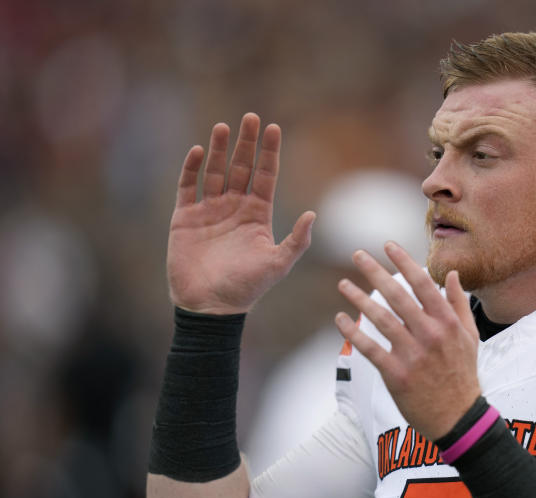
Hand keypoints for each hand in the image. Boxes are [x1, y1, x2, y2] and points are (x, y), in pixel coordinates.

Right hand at [167, 113, 314, 314]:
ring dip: (220, 150)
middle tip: (251, 117)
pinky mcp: (185, 217)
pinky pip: (188, 187)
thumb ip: (297, 240)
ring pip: (215, 172)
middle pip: (241, 167)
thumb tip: (314, 214)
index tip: (274, 128)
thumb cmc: (247, 288)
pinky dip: (192, 169)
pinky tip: (199, 151)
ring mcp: (209, 210)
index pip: (265, 176)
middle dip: (246, 143)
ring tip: (224, 127)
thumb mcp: (278, 264)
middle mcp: (234, 208)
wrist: (210, 306)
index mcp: (258, 215)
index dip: (269, 153)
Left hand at [335, 242, 481, 439]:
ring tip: (343, 284)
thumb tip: (452, 274)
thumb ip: (459, 303)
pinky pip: (370, 349)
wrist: (458, 416)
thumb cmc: (463, 373)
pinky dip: (353, 333)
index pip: (422, 283)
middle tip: (357, 255)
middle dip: (375, 271)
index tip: (387, 245)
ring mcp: (412, 355)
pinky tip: (340, 319)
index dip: (403, 262)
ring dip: (359, 299)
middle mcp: (429, 334)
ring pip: (380, 319)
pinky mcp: (397, 374)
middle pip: (397, 295)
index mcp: (446, 322)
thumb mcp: (470, 336)